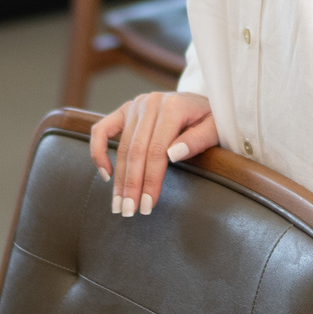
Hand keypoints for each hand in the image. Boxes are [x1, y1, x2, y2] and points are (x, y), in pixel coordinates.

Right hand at [90, 90, 218, 215]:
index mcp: (173, 106)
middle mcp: (151, 103)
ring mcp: (135, 105)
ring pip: (121, 146)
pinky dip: (98, 151)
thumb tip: (173, 155)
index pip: (157, 150)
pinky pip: (102, 129)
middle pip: (136, 150)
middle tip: (129, 211)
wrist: (200, 102)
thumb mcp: (214, 128)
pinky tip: (106, 175)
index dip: (151, 180)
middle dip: (132, 185)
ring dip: (119, 179)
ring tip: (118, 204)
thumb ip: (197, 140)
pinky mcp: (124, 110)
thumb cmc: (210, 119)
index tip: (147, 205)